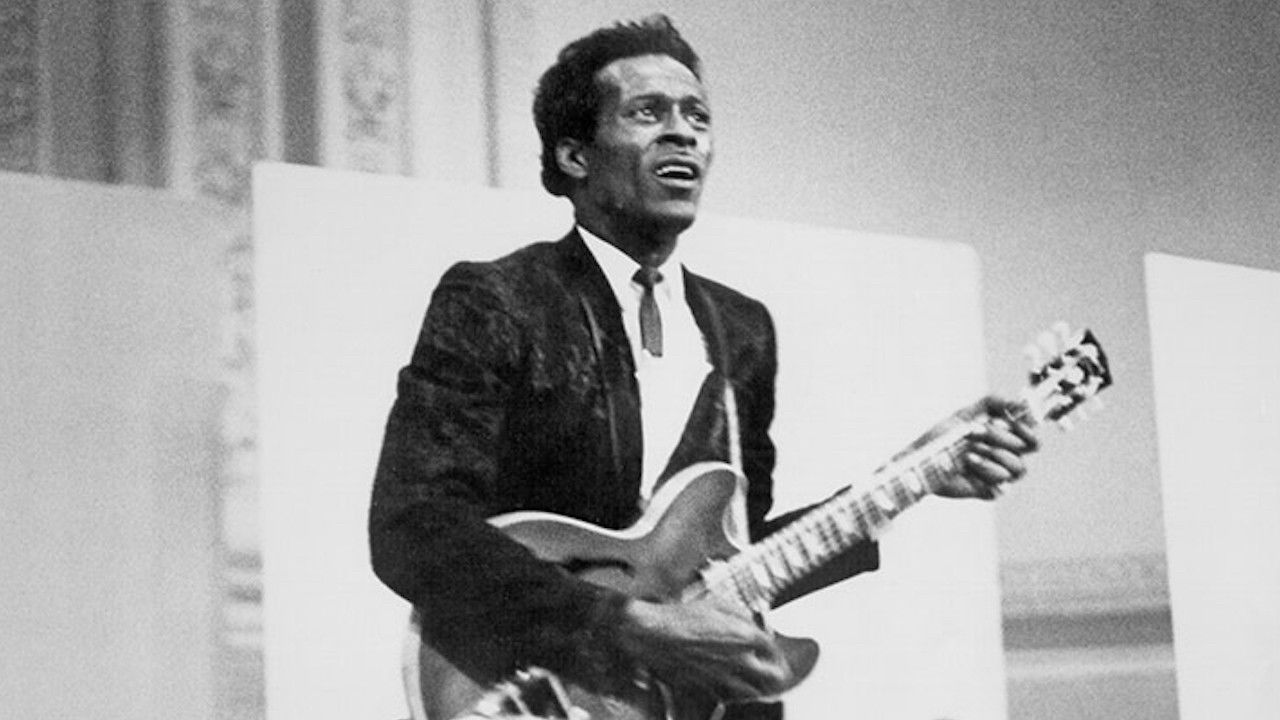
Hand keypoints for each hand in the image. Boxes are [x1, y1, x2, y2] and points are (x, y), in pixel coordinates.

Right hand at [616, 597, 792, 700]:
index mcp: (744, 637)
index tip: (775, 652)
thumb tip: (752, 623)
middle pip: (773, 678)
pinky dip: (736, 695)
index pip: (774, 649)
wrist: (653, 635)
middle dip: (778, 675)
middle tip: (777, 673)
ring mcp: (723, 678)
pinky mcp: (707, 689)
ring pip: (754, 693)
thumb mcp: (716, 603)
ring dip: (759, 688)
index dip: (777, 651)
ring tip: (759, 684)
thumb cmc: (680, 618)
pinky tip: (734, 688)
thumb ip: (741, 614)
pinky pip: (731, 699)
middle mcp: (738, 661)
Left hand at [925, 395, 1038, 499]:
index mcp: (1004, 441)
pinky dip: (985, 470)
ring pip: (1019, 468)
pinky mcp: (991, 491)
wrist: (922, 460)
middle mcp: (1006, 459)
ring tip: (969, 452)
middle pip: (1026, 450)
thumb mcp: (965, 414)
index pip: (1032, 439)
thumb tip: (1017, 403)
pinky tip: (967, 464)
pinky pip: (1002, 483)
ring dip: (993, 456)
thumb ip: (992, 403)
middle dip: (1000, 437)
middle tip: (976, 433)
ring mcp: (999, 476)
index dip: (1028, 430)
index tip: (1014, 422)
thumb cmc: (942, 437)